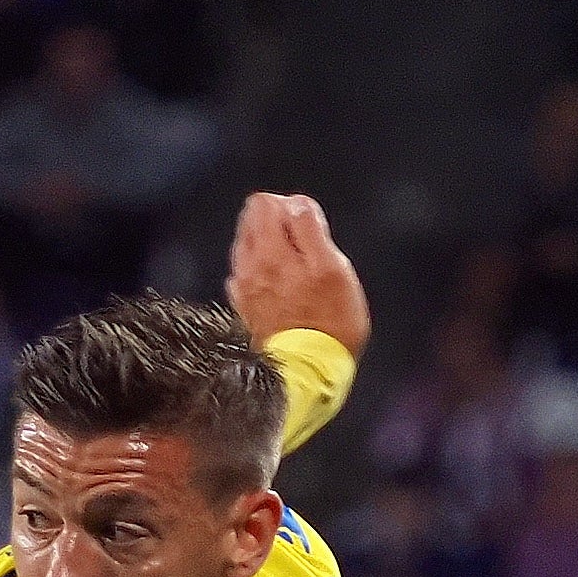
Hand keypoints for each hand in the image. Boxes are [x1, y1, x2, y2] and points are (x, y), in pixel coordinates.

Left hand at [227, 192, 369, 357]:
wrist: (309, 373)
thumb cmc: (329, 323)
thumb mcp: (333, 268)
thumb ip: (311, 229)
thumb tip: (296, 206)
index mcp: (270, 250)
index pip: (264, 203)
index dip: (289, 207)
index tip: (309, 228)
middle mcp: (249, 266)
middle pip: (250, 221)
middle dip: (276, 225)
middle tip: (304, 250)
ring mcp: (243, 289)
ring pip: (247, 248)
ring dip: (269, 250)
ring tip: (296, 272)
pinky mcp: (244, 309)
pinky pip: (246, 278)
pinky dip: (261, 275)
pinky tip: (281, 290)